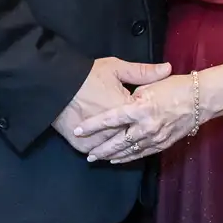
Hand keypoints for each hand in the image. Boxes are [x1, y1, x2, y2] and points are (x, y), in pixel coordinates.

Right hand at [52, 56, 171, 155]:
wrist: (55, 85)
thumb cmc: (87, 75)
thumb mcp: (116, 68)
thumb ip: (144, 72)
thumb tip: (168, 69)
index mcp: (126, 110)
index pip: (145, 120)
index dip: (149, 118)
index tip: (156, 118)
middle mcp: (114, 129)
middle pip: (132, 139)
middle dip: (140, 138)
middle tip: (149, 137)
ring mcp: (98, 139)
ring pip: (115, 149)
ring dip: (122, 150)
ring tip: (130, 150)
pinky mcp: (82, 145)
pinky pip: (97, 152)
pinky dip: (102, 154)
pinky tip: (109, 154)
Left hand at [77, 73, 201, 163]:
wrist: (201, 99)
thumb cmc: (174, 86)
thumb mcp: (150, 84)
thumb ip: (132, 94)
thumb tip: (119, 104)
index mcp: (140, 108)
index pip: (110, 119)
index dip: (92, 126)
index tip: (78, 130)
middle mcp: (146, 126)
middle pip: (117, 141)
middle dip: (100, 148)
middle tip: (87, 153)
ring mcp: (155, 138)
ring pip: (128, 151)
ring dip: (112, 155)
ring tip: (97, 158)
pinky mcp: (162, 144)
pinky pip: (141, 154)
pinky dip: (128, 158)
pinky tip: (118, 160)